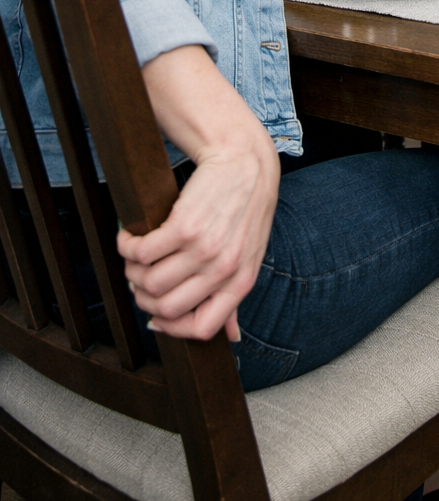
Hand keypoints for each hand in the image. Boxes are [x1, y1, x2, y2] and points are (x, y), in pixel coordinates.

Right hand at [118, 44, 279, 341]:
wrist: (246, 161)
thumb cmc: (245, 210)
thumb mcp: (250, 255)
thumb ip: (235, 298)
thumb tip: (231, 339)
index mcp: (240, 283)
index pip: (199, 330)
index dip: (170, 329)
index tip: (155, 316)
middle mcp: (222, 270)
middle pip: (165, 308)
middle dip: (143, 297)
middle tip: (139, 278)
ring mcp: (203, 249)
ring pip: (148, 281)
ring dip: (131, 271)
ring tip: (134, 254)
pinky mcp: (184, 225)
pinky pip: (140, 252)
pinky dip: (126, 246)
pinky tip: (129, 236)